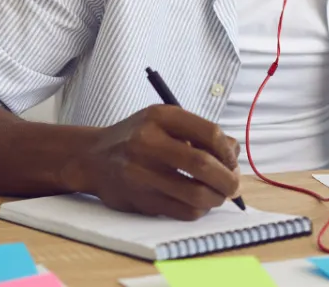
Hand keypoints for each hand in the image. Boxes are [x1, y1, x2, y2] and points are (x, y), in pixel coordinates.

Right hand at [60, 105, 241, 219]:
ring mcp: (141, 173)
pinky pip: (183, 211)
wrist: (94, 158)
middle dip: (228, 179)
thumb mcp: (165, 122)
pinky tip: (199, 202)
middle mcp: (147, 143)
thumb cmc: (139, 137)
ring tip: (219, 195)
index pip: (209, 133)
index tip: (232, 162)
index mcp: (159, 117)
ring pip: (196, 194)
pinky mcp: (140, 200)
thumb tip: (235, 153)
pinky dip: (199, 210)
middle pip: (203, 165)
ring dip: (217, 198)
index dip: (228, 151)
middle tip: (234, 185)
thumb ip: (200, 133)